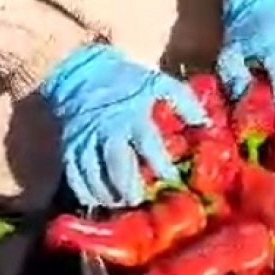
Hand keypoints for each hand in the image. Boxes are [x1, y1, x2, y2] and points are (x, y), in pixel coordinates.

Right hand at [39, 44, 208, 207]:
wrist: (85, 70)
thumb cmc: (127, 82)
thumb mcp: (159, 83)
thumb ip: (183, 102)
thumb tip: (205, 124)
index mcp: (132, 115)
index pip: (148, 143)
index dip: (161, 163)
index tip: (172, 178)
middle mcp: (107, 130)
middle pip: (116, 164)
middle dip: (128, 186)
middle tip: (138, 200)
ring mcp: (85, 140)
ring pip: (93, 174)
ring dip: (106, 194)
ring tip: (120, 204)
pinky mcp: (69, 146)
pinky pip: (73, 174)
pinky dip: (83, 191)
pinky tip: (96, 201)